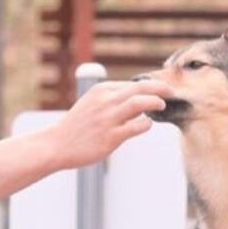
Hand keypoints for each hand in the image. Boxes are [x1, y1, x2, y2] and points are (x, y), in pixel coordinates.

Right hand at [47, 79, 168, 169]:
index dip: (149, 86)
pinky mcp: (110, 136)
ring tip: (162, 105)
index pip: (132, 84)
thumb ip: (111, 98)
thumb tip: (136, 97)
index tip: (160, 90)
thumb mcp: (91, 103)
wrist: (56, 145)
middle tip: (171, 91)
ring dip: (155, 102)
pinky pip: (136, 127)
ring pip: (139, 103)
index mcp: (100, 90)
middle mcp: (105, 101)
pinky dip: (146, 124)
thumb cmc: (77, 126)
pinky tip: (147, 124)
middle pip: (139, 88)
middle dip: (159, 87)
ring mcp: (108, 119)